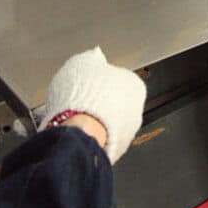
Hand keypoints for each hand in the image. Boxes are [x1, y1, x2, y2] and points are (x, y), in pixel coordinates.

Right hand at [39, 46, 145, 164]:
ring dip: (92, 121)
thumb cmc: (81, 98)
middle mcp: (136, 110)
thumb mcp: (82, 62)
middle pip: (113, 102)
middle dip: (96, 102)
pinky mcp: (113, 152)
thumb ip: (92, 58)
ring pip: (106, 123)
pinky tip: (74, 132)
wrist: (77, 132)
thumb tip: (94, 55)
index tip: (84, 82)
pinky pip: (98, 140)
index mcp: (134, 84)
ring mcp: (127, 134)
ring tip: (71, 117)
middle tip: (76, 100)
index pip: (116, 78)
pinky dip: (88, 137)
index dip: (96, 80)